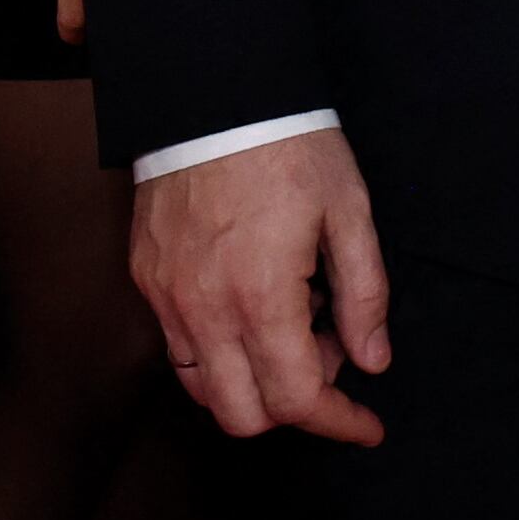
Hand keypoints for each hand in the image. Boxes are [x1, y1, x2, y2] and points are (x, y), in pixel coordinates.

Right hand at [133, 128, 393, 444]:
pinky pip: (179, 349)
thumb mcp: (349, 213)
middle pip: (243, 416)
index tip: (367, 425)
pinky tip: (253, 307)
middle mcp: (205, 309)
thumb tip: (371, 362)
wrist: (214, 94)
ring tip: (293, 324)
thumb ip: (364, 296)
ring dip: (253, 383)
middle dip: (294, 407)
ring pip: (203, 390)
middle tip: (330, 354)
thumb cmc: (289, 146)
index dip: (338, 422)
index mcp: (263, 296)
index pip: (296, 399)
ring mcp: (167, 298)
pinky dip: (219, 354)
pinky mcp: (147, 279)